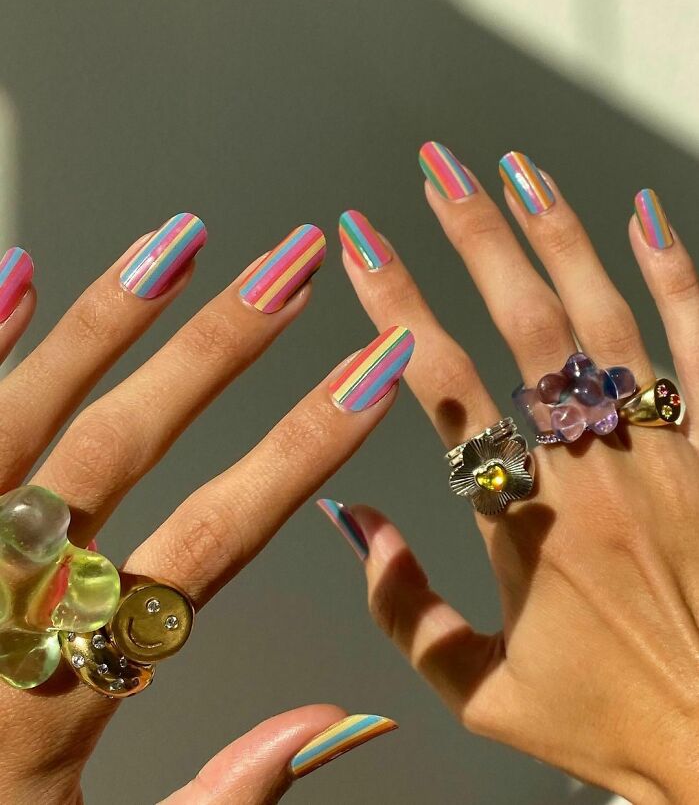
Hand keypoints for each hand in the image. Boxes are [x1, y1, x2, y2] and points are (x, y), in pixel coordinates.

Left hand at [0, 217, 407, 802]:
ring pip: (21, 416)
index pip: (210, 542)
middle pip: (118, 449)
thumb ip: (224, 794)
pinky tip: (18, 269)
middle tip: (292, 268)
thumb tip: (345, 718)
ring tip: (180, 242)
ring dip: (103, 321)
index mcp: (57, 687)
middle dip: (218, 350)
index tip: (371, 375)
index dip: (301, 451)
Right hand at [326, 148, 698, 803]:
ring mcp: (666, 453)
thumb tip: (352, 523)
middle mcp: (593, 468)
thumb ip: (402, 608)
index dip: (392, 304)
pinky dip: (677, 276)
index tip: (359, 245)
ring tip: (518, 169)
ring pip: (607, 318)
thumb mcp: (480, 692)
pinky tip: (649, 217)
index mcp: (525, 519)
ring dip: (560, 235)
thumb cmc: (608, 720)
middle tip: (440, 168)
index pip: (439, 382)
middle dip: (475, 236)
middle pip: (525, 324)